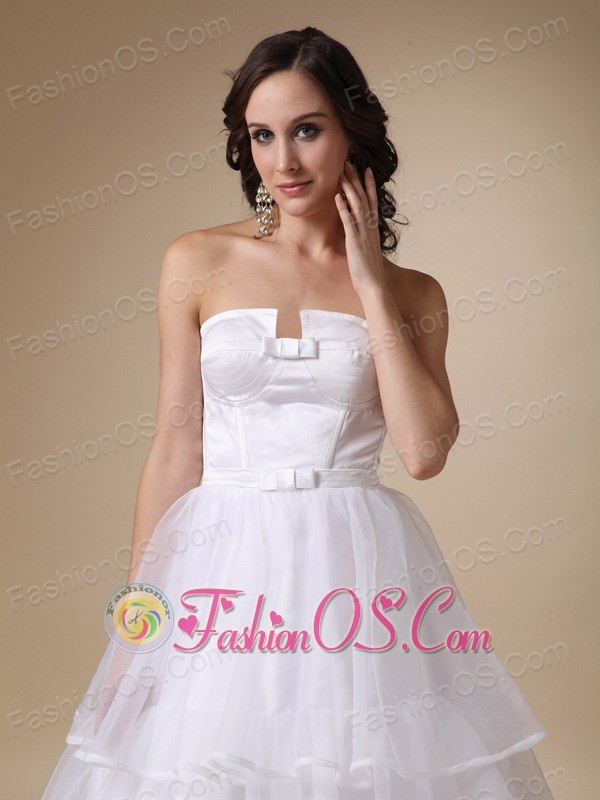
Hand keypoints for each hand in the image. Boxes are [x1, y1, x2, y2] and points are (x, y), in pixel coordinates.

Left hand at [335, 161, 385, 295]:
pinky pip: (349, 222)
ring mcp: (363, 234)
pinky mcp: (355, 242)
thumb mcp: (368, 252)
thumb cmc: (370, 273)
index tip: (366, 170)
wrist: (375, 287)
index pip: (372, 202)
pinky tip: (337, 197)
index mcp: (373, 230)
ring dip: (350, 188)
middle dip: (356, 180)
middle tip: (349, 163)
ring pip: (357, 206)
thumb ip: (365, 240)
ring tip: (342, 173)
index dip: (369, 185)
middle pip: (364, 199)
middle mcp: (370, 228)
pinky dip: (343, 208)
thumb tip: (361, 235)